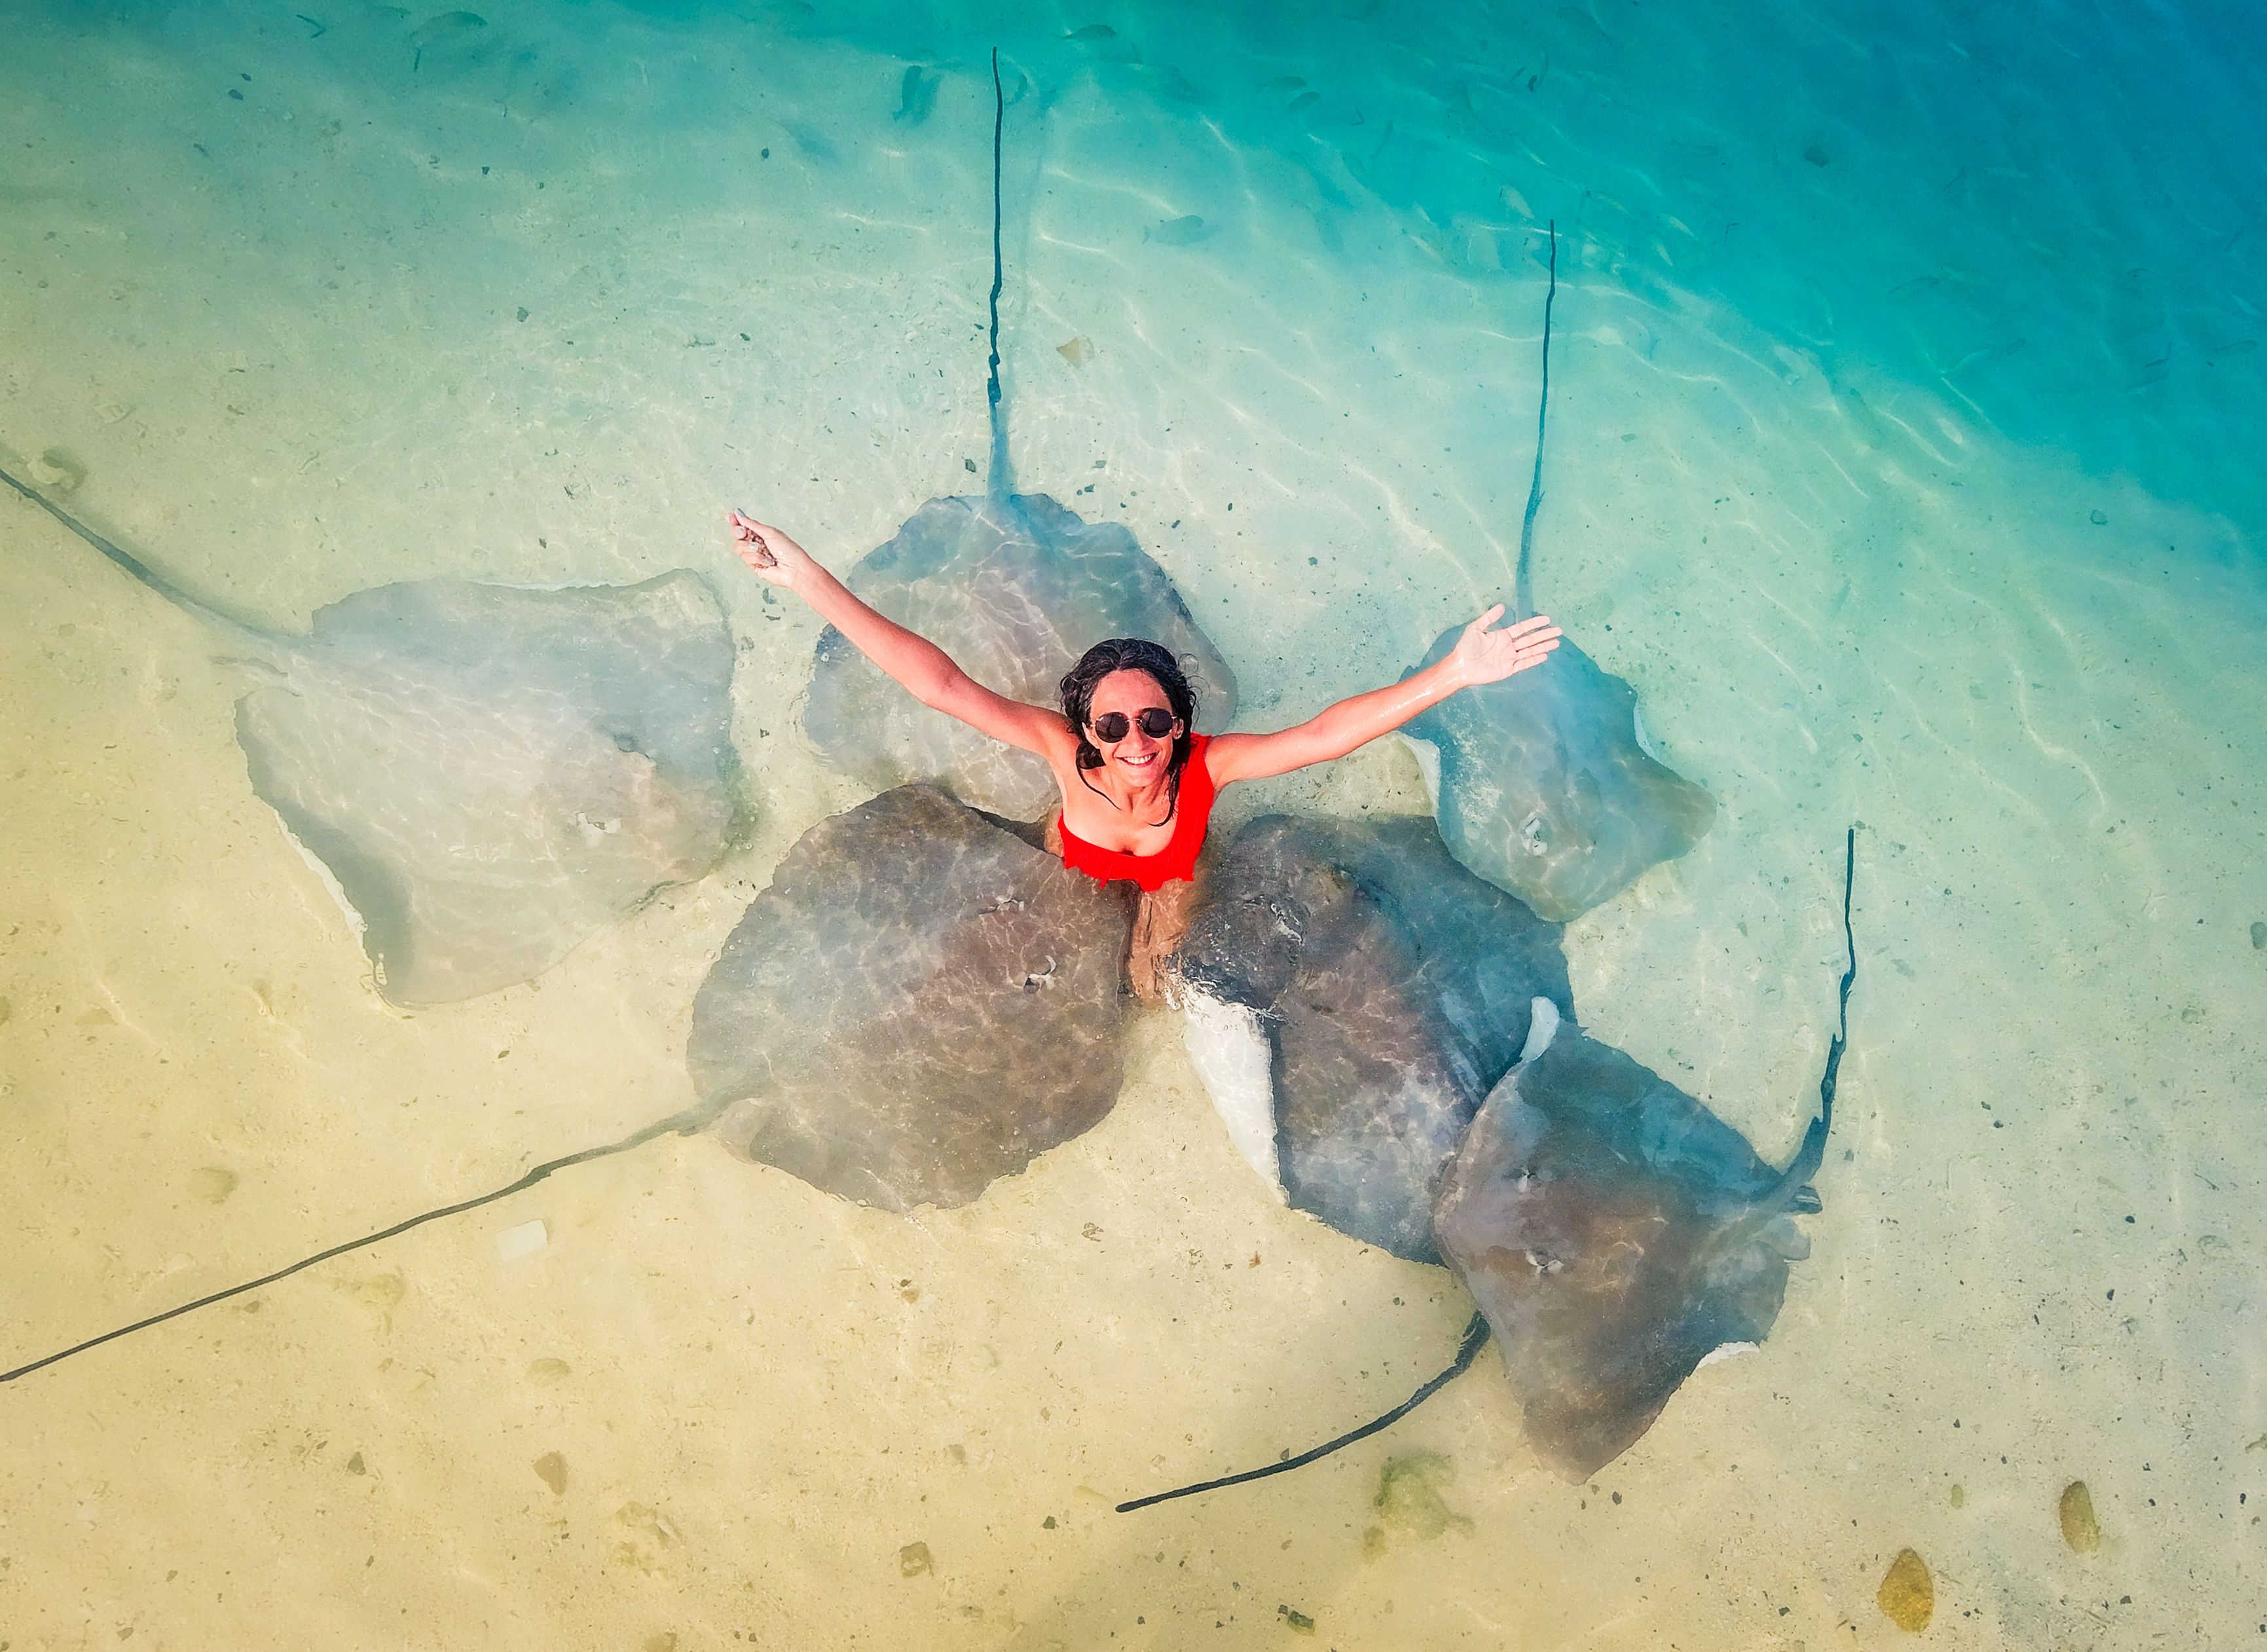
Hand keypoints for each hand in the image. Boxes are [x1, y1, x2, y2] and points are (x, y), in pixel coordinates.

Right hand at [727, 510, 817, 590]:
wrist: (794, 569)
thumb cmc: (788, 550)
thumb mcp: (769, 532)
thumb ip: (752, 524)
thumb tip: (738, 513)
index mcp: (761, 532)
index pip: (743, 524)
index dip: (735, 521)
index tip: (730, 517)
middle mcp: (756, 543)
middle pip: (737, 535)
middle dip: (740, 533)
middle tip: (746, 534)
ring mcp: (754, 555)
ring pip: (738, 547)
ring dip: (751, 549)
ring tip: (764, 551)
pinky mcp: (754, 566)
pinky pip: (746, 559)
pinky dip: (757, 559)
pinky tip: (768, 561)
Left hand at [1444, 604, 1561, 687]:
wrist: (1461, 666)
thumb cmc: (1466, 647)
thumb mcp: (1476, 628)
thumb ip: (1489, 618)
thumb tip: (1502, 606)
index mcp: (1502, 636)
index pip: (1522, 628)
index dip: (1534, 623)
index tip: (1547, 619)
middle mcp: (1508, 646)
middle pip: (1530, 639)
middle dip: (1544, 635)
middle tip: (1559, 630)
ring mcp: (1509, 658)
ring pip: (1530, 651)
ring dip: (1543, 646)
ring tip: (1556, 642)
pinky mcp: (1508, 669)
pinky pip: (1524, 663)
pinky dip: (1534, 660)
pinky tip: (1545, 655)